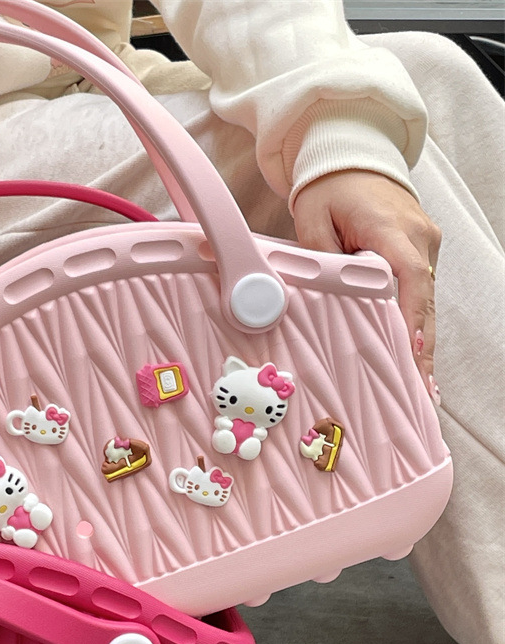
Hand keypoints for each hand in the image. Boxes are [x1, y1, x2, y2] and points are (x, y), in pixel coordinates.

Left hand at [291, 170, 441, 403]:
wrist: (352, 157)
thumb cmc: (329, 189)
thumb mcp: (311, 219)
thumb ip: (318, 259)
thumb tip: (322, 297)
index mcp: (390, 228)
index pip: (408, 277)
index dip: (411, 316)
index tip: (412, 351)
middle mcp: (418, 238)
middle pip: (424, 300)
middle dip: (423, 349)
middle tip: (423, 391)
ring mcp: (424, 244)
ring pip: (425, 302)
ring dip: (422, 343)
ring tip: (422, 387)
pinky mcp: (420, 251)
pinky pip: (420, 294)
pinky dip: (416, 325)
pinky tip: (416, 359)